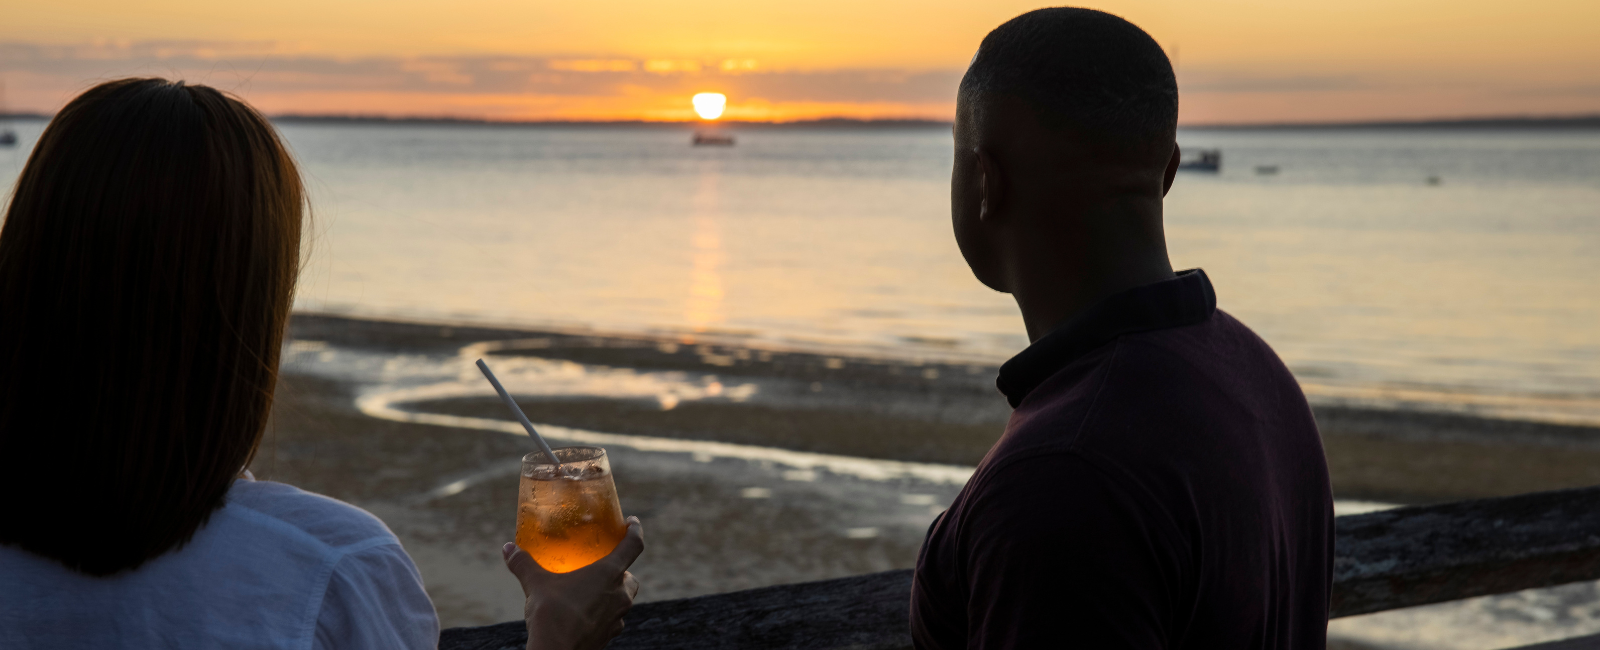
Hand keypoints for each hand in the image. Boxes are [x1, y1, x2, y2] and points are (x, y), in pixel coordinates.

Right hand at [502, 517, 644, 649]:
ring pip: (624, 600)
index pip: (634, 545)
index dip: (635, 530)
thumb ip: (523, 563)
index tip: (632, 523)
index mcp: (610, 574)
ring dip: (613, 593)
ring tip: (592, 590)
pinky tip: (585, 613)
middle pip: (631, 577)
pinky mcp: (610, 635)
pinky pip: (613, 619)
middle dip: (622, 570)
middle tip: (604, 566)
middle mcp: (620, 595)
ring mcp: (618, 617)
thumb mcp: (535, 584)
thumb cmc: (551, 614)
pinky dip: (603, 613)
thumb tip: (508, 548)